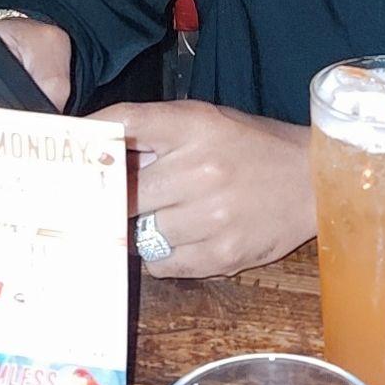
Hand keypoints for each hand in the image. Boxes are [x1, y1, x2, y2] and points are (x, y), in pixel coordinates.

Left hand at [91, 100, 314, 278]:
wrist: (315, 180)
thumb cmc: (255, 146)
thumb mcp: (211, 122)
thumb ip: (161, 134)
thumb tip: (103, 152)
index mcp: (196, 126)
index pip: (128, 122)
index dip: (92, 134)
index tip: (69, 147)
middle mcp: (200, 168)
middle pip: (124, 190)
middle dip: (114, 197)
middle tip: (104, 200)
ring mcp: (210, 215)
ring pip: (140, 231)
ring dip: (142, 227)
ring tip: (166, 214)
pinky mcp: (220, 254)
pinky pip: (161, 262)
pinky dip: (162, 253)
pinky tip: (183, 235)